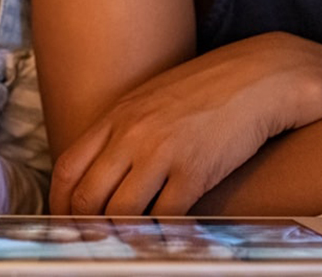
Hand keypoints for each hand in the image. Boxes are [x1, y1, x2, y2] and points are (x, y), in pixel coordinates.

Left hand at [50, 33, 321, 215]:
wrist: (261, 76)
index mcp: (117, 115)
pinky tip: (159, 239)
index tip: (65, 221)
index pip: (67, 168)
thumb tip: (103, 170)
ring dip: (120, 235)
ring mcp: (162, 153)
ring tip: (124, 245)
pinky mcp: (195, 172)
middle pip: (88, 197)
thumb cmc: (208, 89)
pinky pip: (164, 217)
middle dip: (85, 227)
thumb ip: (124, 130)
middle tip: (91, 241)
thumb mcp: (153, 99)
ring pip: (121, 214)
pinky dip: (158, 235)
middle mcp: (132, 134)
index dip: (61, 203)